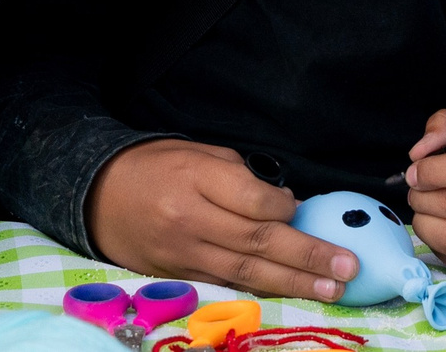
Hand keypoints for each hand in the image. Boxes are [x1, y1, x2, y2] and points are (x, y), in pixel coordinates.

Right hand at [86, 139, 359, 299]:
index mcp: (195, 177)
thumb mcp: (198, 153)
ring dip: (294, 281)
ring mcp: (182, 253)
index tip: (303, 209)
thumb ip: (242, 179)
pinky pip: (227, 284)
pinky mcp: (178, 276)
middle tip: (347, 266)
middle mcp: (189, 219)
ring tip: (332, 288)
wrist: (98, 195)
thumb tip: (288, 207)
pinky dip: (261, 289)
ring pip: (246, 272)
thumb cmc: (156, 166)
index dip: (286, 209)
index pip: (253, 200)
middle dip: (307, 256)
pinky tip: (290, 292)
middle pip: (257, 241)